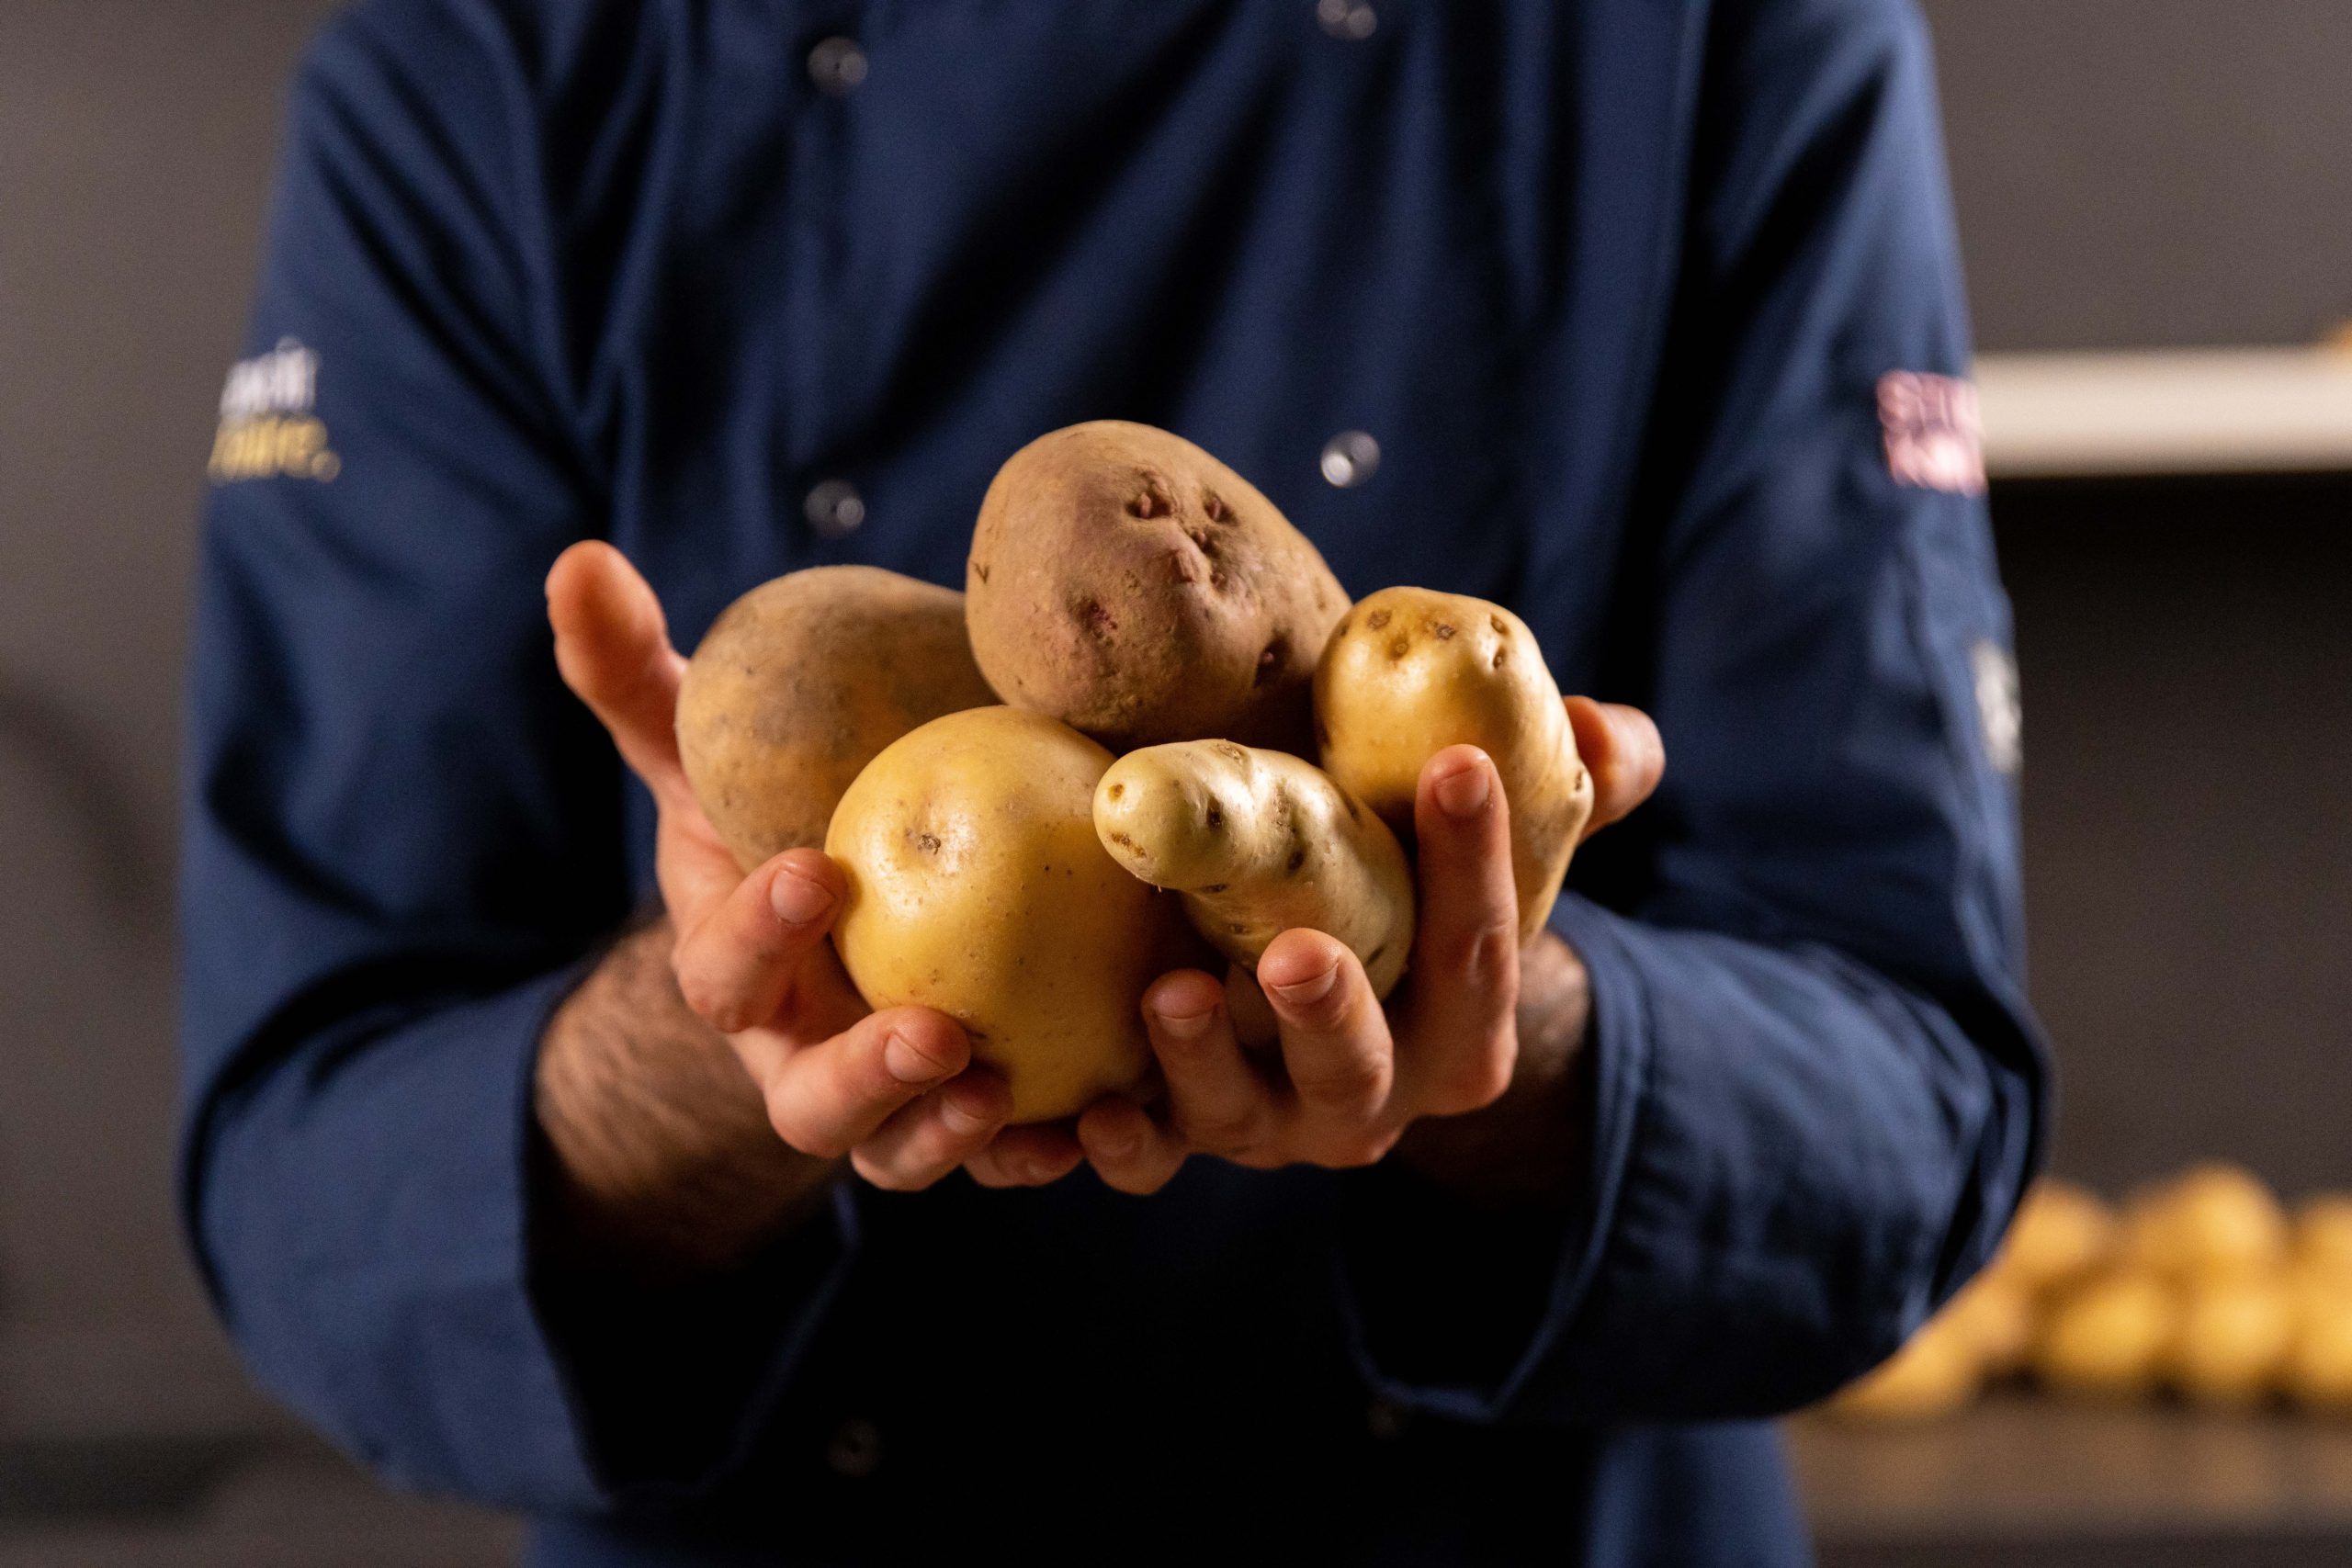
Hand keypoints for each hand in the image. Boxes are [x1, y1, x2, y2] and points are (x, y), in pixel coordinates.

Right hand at [544, 543, 1081, 1191]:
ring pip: (903, 1152)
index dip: (759, 933)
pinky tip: (1096, 1124)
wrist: (848, 895)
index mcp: (736, 974)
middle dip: (865, 1081)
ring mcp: (886, 1099)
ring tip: (1011, 1094)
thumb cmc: (770, 809)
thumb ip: (639, 672)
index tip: (815, 871)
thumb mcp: (710, 745)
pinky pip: (1006, 1154)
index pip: (723, 972)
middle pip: (810, 1105)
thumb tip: (577, 562)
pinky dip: (1044, 1148)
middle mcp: (801, 1054)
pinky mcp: (970, 1114)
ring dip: (952, 1135)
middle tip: (937, 1034)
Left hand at [1069, 700, 1663, 1196]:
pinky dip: (1124, 1144)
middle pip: (1359, 1065)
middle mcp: (1374, 1094)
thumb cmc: (1413, 898)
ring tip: (1169, 995)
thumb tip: (1606, 735)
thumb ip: (1572, 786)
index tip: (1454, 766)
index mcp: (1463, 1032)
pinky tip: (1090, 1111)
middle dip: (1330, 1014)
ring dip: (1204, 1065)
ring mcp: (1276, 1124)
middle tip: (1293, 952)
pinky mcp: (1186, 1135)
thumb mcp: (1495, 849)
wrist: (1339, 1003)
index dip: (1474, 862)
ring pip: (1243, 1114)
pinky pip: (1151, 1162)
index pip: (1477, 949)